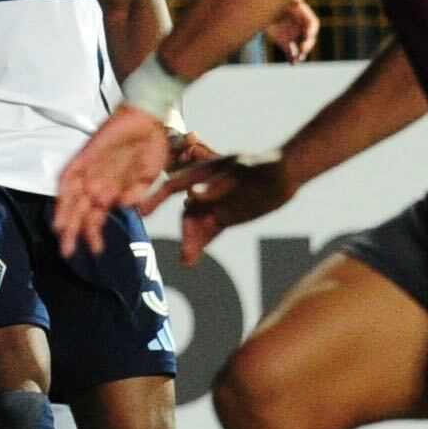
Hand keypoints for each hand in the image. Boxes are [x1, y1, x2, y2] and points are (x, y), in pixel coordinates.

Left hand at [54, 104, 177, 253]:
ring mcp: (89, 171)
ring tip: (62, 232)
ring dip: (65, 214)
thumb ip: (137, 194)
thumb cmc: (151, 148)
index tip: (96, 250)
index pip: (96, 218)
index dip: (94, 234)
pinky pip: (70, 174)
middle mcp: (97, 184)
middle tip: (67, 252)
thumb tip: (125, 207)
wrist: (148, 120)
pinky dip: (65, 188)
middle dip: (73, 232)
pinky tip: (63, 201)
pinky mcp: (84, 156)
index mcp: (112, 193)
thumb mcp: (148, 177)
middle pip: (80, 212)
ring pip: (71, 197)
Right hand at [155, 140, 299, 255]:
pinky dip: (201, 245)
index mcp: (204, 174)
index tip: (141, 211)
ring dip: (191, 243)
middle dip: (185, 234)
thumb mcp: (243, 171)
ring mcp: (215, 205)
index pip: (174, 186)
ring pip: (197, 227)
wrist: (286, 175)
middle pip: (187, 214)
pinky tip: (192, 260)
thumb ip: (218, 185)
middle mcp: (205, 190)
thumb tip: (192, 197)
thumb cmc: (265, 166)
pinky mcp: (226, 217)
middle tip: (186, 254)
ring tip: (188, 262)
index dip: (156, 198)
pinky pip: (209, 233)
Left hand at [265, 0, 321, 61]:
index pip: (313, 25)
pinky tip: (292, 63)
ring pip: (302, 48)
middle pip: (309, 38)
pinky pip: (291, 53)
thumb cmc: (276, 1)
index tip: (309, 35)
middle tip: (303, 49)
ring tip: (298, 59)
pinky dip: (292, 59)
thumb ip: (292, 0)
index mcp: (304, 16)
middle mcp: (301, 28)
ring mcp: (294, 37)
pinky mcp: (286, 44)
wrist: (263, 9)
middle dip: (308, 45)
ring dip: (301, 54)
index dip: (312, 30)